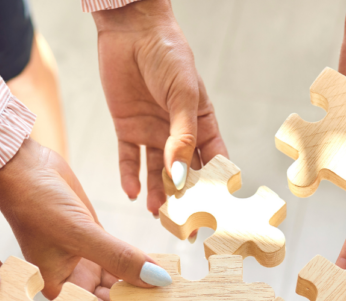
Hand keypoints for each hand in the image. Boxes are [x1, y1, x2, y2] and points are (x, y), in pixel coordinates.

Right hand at [0, 138, 170, 300]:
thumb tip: (157, 281)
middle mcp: (74, 280)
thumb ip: (119, 258)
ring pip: (122, 281)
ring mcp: (86, 259)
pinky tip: (164, 266)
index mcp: (60, 290)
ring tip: (175, 290)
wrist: (23, 166)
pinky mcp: (96, 239)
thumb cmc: (35, 203)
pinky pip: (125, 258)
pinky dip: (143, 262)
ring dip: (145, 284)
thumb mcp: (80, 233)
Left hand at [93, 0, 227, 212]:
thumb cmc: (168, 54)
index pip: (214, 161)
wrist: (131, 29)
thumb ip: (182, 136)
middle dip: (186, 199)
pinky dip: (129, 177)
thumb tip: (181, 175)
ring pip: (156, 172)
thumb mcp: (182, 94)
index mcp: (202, 123)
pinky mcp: (127, 128)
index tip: (218, 211)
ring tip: (158, 216)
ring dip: (157, 194)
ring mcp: (152, 132)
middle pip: (185, 173)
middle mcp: (178, 132)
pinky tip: (132, 194)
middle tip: (187, 226)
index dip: (217, 186)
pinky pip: (129, 159)